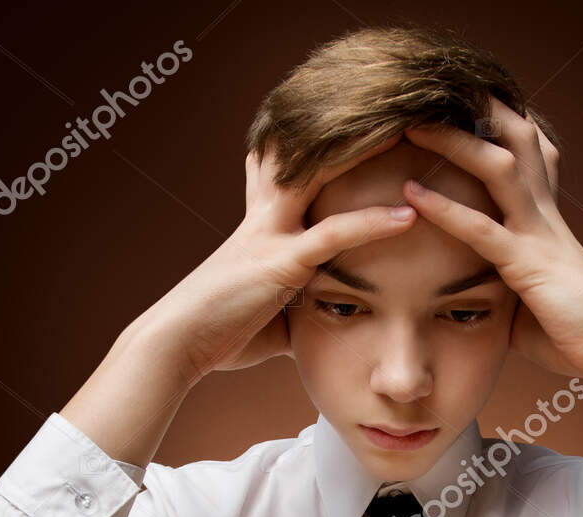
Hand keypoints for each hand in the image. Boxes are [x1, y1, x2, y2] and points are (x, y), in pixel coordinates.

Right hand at [62, 134, 418, 461]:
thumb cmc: (216, 337)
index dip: (311, 146)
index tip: (342, 123)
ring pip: (320, 176)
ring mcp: (271, 235)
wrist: (173, 344)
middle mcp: (264, 219)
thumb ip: (295, 312)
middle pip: (307, 155)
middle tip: (389, 106)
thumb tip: (316, 331)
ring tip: (409, 133)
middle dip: (345, 129)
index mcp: (258, 227)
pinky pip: (332, 235)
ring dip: (364, 153)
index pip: (285, 171)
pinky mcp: (280, 262)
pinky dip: (372, 223)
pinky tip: (408, 215)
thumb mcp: (266, 320)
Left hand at [398, 99, 582, 390]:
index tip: (461, 100)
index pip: (528, 150)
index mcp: (547, 217)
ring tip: (410, 124)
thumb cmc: (576, 333)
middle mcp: (545, 214)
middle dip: (475, 108)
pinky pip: (483, 228)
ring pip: (499, 165)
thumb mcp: (530, 301)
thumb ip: (501, 283)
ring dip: (454, 141)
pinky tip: (410, 194)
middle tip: (432, 89)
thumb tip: (471, 294)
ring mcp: (539, 234)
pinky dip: (445, 208)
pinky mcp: (530, 265)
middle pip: (516, 136)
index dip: (499, 120)